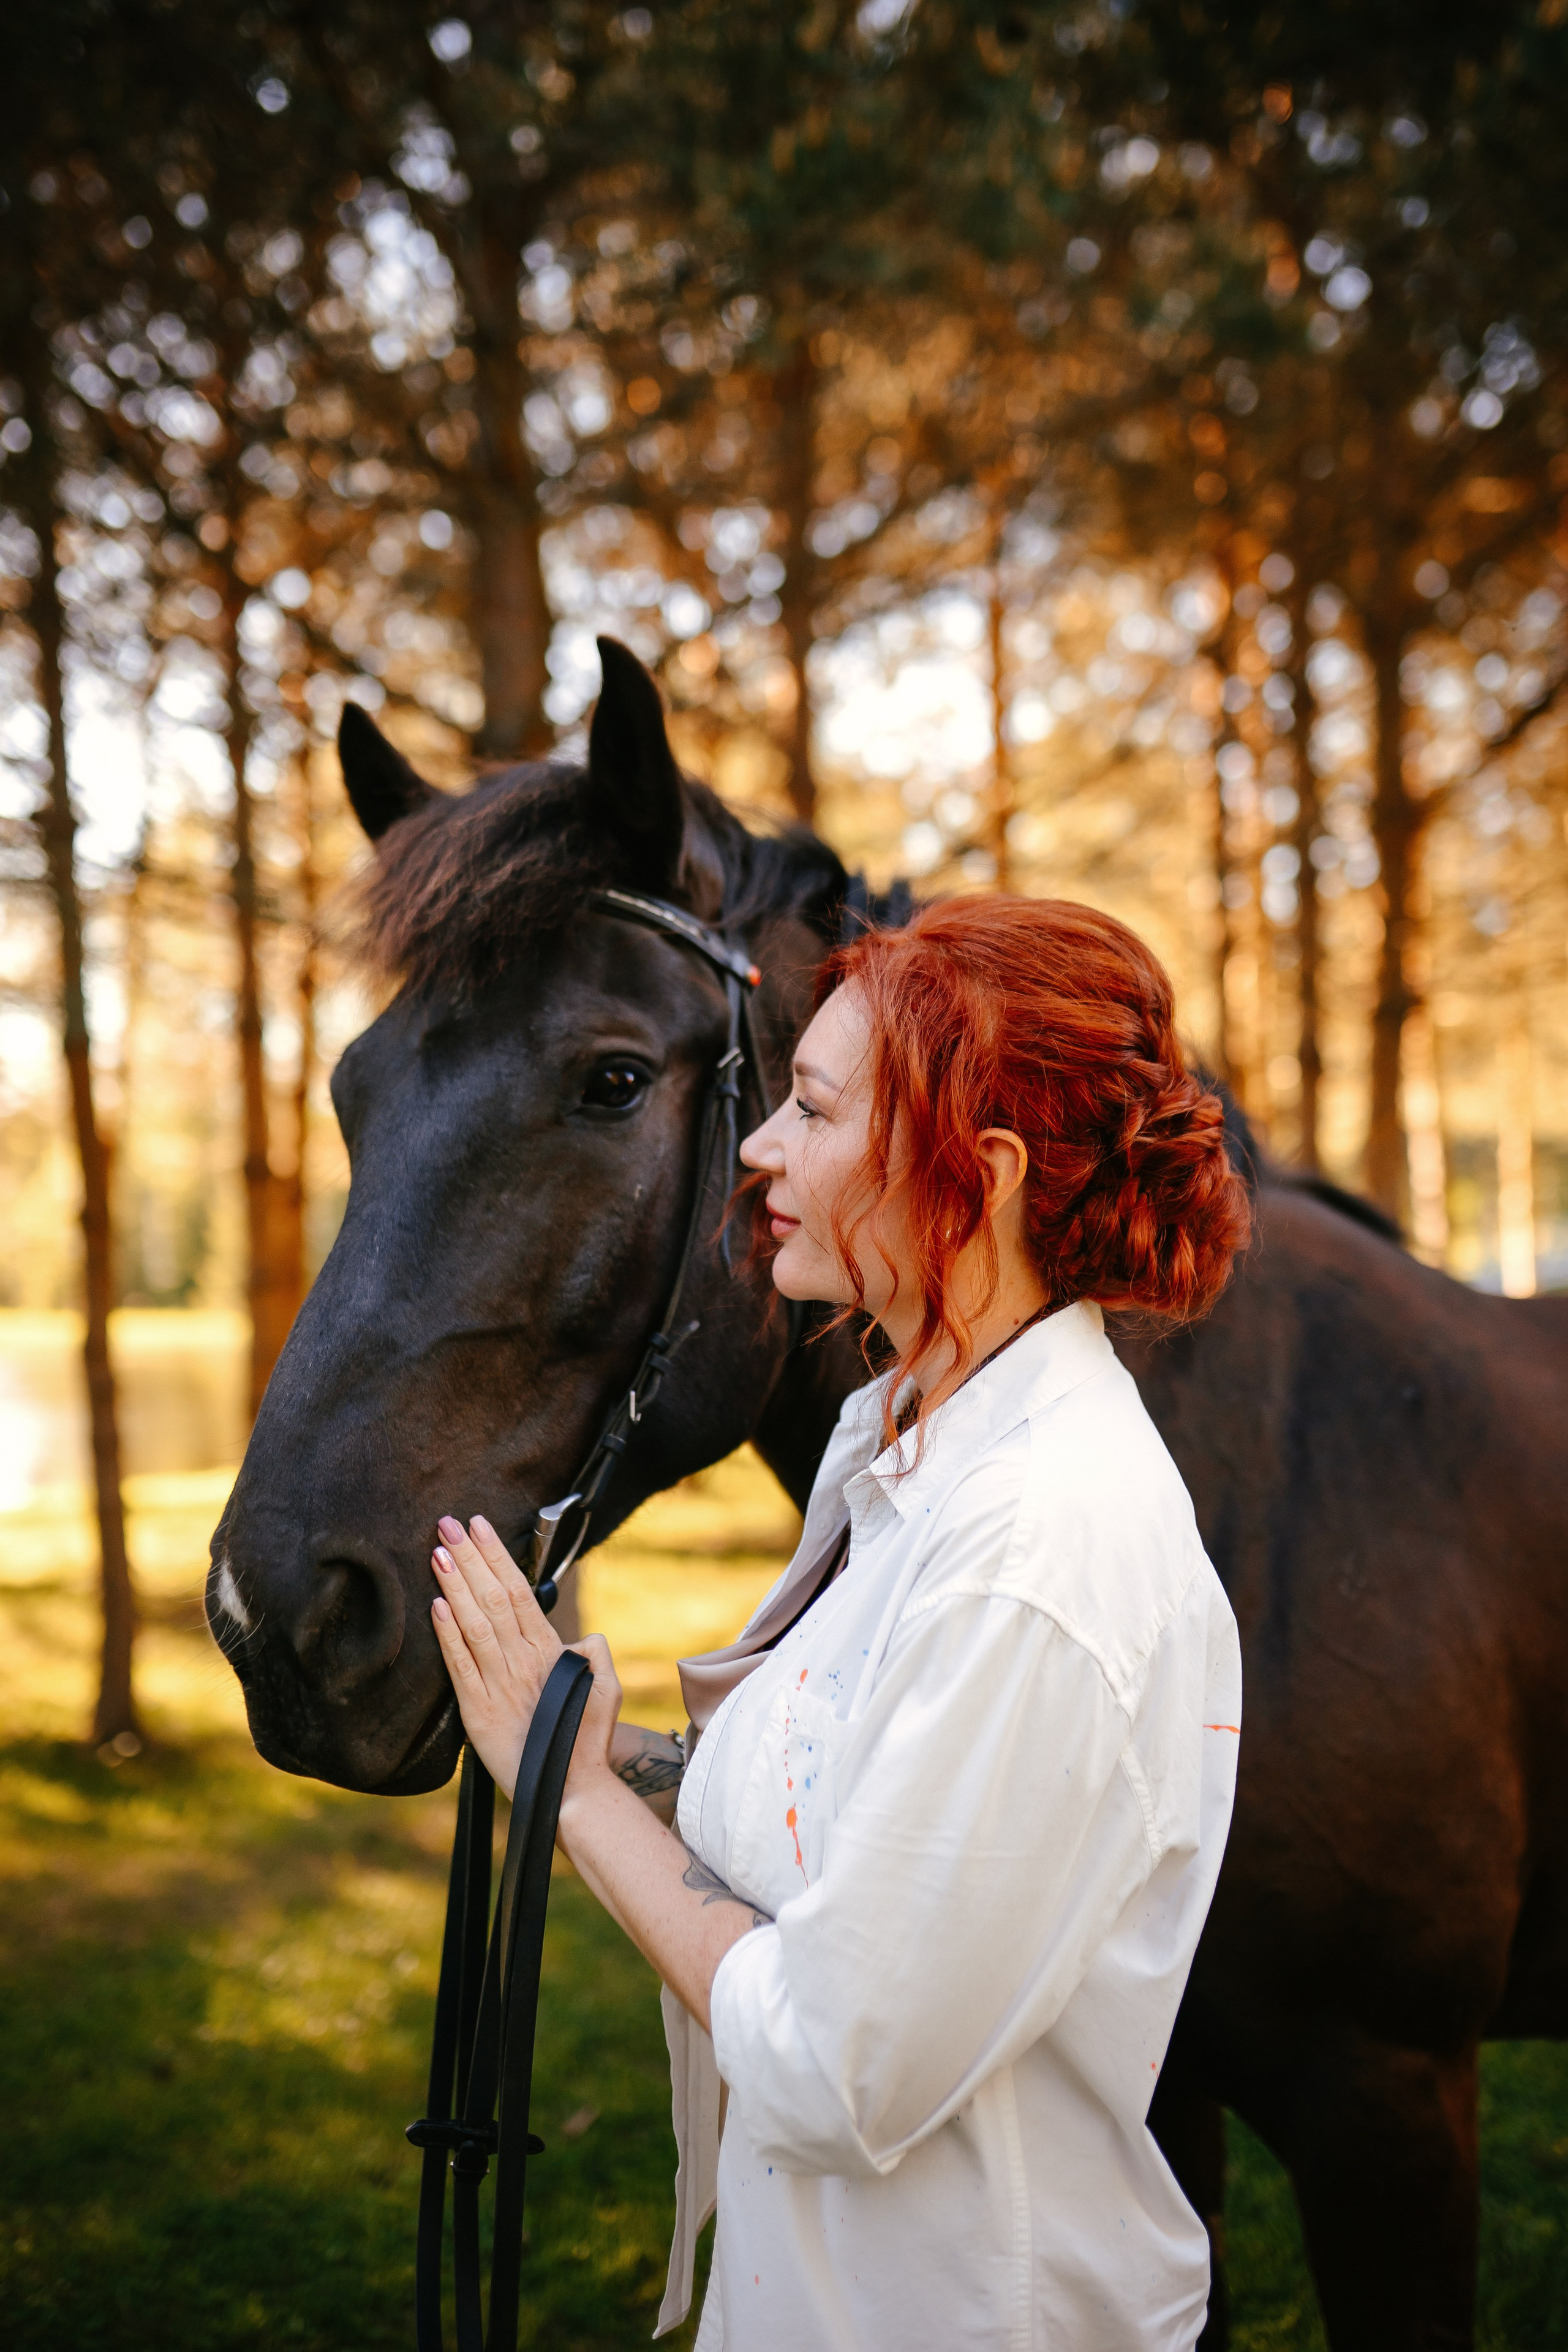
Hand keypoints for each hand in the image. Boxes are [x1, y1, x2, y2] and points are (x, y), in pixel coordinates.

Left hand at [428, 1515, 623, 1799]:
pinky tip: (435, 1607)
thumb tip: (583, 1636)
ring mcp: (499, 1686)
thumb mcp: (607, 1688)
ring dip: (454, 1585)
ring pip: (474, 1624)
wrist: (571, 1790)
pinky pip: (460, 1667)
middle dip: (470, 1557)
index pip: (519, 1591)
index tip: (479, 1527)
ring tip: (438, 1552)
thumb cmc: (588, 1739)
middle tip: (448, 1523)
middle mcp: (523, 1662)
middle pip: (492, 1598)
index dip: (496, 1556)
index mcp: (550, 1652)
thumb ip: (596, 1653)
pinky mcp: (478, 1713)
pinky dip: (447, 1635)